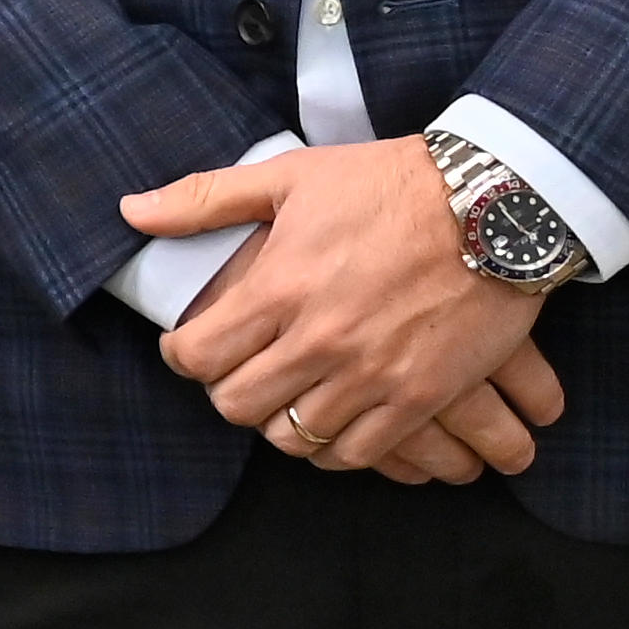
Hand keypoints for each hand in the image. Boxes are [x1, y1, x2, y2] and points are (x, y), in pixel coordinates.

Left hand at [137, 140, 556, 480]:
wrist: (497, 204)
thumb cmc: (390, 183)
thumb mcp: (291, 176)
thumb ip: (205, 199)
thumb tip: (131, 210)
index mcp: (280, 287)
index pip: (197, 356)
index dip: (182, 357)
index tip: (190, 348)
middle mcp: (319, 340)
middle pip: (238, 407)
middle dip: (228, 393)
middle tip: (240, 374)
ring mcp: (371, 374)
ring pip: (295, 438)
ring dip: (282, 423)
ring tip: (287, 398)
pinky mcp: (421, 395)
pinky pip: (361, 453)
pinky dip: (339, 447)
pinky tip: (335, 423)